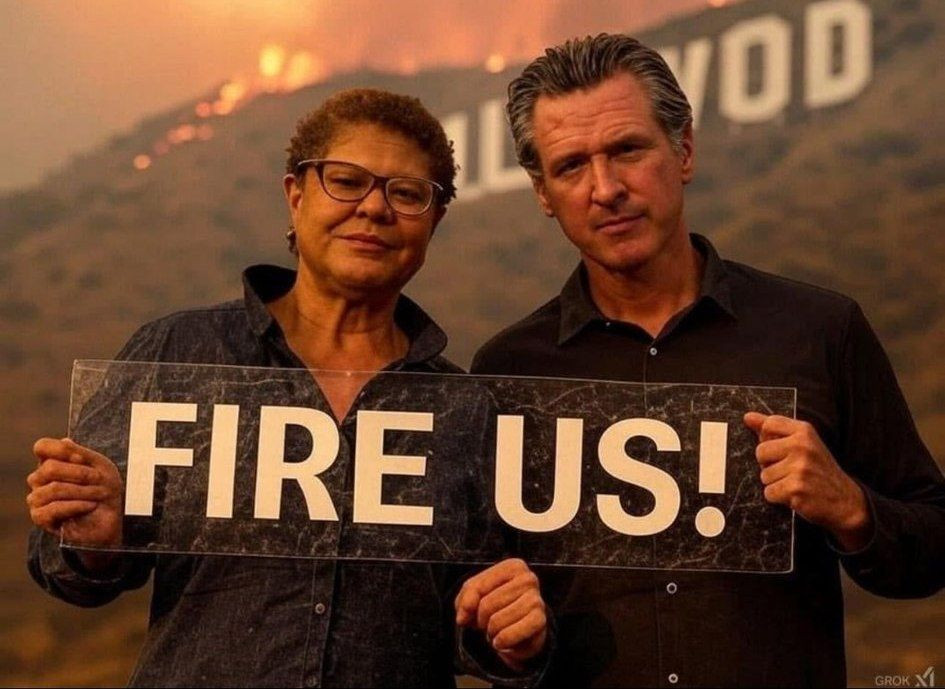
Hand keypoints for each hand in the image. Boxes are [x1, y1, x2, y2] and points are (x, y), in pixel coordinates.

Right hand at [28, 437, 123, 570]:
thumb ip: (80, 453)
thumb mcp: (99, 466)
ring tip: (98, 495)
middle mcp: (40, 479)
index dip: (62, 450)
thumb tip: (64, 441)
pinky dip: (75, 506)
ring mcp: (37, 497)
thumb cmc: (105, 488)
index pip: (42, 446)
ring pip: (52, 489)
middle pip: (49, 468)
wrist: (111, 517)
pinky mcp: (40, 517)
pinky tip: (89, 506)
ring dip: (80, 491)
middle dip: (79, 474)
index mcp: (52, 462)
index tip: (83, 459)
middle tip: (99, 480)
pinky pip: (51, 509)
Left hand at [455, 558, 546, 670]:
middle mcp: (528, 579)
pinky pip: (509, 635)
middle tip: (488, 623)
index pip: (477, 587)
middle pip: (486, 605)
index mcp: (513, 566)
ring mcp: (536, 600)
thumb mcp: (475, 596)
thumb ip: (465, 600)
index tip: (472, 611)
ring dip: (491, 633)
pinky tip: (503, 642)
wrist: (521, 630)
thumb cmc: (496, 606)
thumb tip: (463, 617)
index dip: (468, 605)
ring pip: (497, 621)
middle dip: (481, 621)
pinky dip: (501, 642)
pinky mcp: (539, 622)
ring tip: (497, 631)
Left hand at [744, 412, 870, 550]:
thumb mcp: (803, 443)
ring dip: (776, 483)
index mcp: (804, 431)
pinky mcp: (795, 488)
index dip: (769, 440)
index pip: (769, 425)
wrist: (845, 500)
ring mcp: (799, 467)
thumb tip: (748, 417)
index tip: (783, 450)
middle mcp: (802, 446)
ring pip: (764, 475)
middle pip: (760, 452)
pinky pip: (769, 492)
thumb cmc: (819, 470)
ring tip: (796, 482)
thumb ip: (774, 429)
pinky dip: (779, 497)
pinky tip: (796, 494)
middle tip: (791, 470)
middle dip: (770, 464)